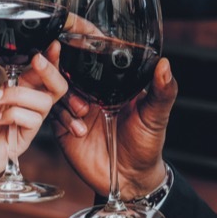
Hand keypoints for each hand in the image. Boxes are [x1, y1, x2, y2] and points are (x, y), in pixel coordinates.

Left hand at [0, 44, 69, 197]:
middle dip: (50, 71)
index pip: (40, 73)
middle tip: (37, 60)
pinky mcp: (24, 139)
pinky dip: (14, 114)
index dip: (49, 59)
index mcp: (16, 91)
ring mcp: (26, 123)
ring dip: (19, 94)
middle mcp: (25, 106)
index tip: (50, 44)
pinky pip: (32, 121)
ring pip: (44, 102)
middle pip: (55, 87)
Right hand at [51, 56, 177, 198]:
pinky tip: (78, 129)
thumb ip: (162, 91)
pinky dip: (63, 117)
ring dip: (64, 95)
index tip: (70, 37)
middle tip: (58, 67)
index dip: (79, 45)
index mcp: (110, 82)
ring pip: (55, 89)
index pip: (91, 56)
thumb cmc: (146, 144)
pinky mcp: (63, 127)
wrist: (130, 180)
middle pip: (66, 68)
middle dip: (59, 65)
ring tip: (83, 110)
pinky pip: (52, 113)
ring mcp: (74, 107)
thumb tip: (164, 64)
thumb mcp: (156, 116)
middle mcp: (90, 91)